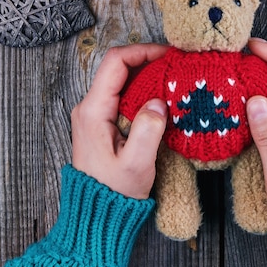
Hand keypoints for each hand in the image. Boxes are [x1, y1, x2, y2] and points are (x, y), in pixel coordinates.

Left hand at [71, 44, 168, 198]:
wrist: (96, 215)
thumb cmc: (114, 192)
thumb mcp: (135, 164)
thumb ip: (148, 130)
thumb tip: (159, 102)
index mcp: (93, 110)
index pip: (116, 62)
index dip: (143, 51)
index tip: (168, 55)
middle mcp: (89, 107)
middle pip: (119, 68)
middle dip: (148, 62)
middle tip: (176, 66)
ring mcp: (94, 115)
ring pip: (122, 82)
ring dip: (147, 77)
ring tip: (173, 81)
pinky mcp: (102, 123)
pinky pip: (123, 97)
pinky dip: (143, 92)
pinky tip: (162, 100)